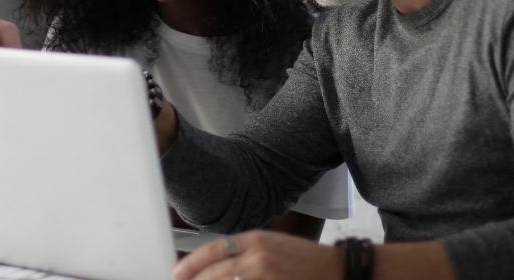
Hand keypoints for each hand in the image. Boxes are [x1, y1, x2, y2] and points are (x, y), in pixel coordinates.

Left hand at [173, 230, 338, 279]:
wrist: (335, 269)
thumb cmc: (303, 259)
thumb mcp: (271, 244)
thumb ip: (244, 251)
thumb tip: (216, 265)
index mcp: (255, 239)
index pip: (214, 249)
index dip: (191, 263)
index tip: (177, 273)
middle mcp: (258, 256)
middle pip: (216, 272)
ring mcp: (265, 274)